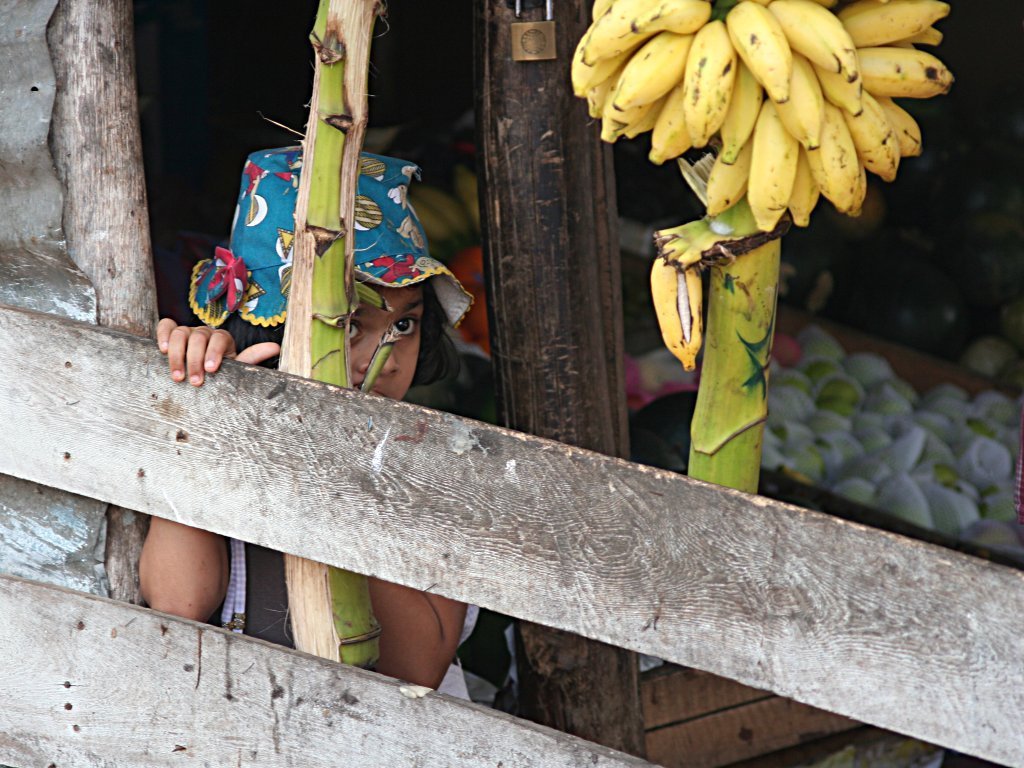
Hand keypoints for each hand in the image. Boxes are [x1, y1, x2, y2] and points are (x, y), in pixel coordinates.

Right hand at [156, 318, 280, 385]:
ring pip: (180, 333)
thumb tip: (275, 348)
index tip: (211, 370)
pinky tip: (161, 350)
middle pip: (198, 337)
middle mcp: (205, 332)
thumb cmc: (221, 375)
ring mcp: (187, 332)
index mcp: (223, 339)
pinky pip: (166, 325)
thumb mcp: (237, 369)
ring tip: (177, 376)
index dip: (214, 352)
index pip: (219, 338)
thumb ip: (252, 358)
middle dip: (195, 360)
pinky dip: (163, 334)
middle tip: (194, 382)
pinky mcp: (171, 333)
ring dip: (177, 354)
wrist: (203, 379)